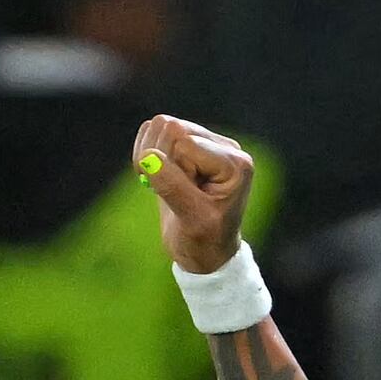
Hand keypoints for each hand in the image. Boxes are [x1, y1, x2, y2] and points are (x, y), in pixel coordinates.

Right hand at [133, 113, 260, 273]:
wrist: (205, 254)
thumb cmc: (204, 242)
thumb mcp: (191, 219)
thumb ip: (171, 186)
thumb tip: (146, 157)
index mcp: (234, 163)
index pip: (184, 143)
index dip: (172, 171)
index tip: (182, 200)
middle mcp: (224, 147)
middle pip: (172, 128)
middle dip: (160, 160)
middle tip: (171, 192)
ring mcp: (206, 143)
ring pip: (162, 125)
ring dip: (151, 156)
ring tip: (165, 186)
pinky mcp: (189, 145)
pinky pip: (156, 131)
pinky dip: (147, 153)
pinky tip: (159, 176)